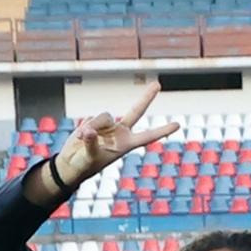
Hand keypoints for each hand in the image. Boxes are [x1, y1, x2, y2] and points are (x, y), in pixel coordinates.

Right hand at [54, 80, 180, 188]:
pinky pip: (90, 118)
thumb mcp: (89, 157)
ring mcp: (108, 126)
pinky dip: (83, 126)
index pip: (148, 136)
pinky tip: (79, 137)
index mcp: (127, 144)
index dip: (162, 130)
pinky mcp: (94, 122)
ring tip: (82, 138)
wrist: (71, 163)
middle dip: (146, 97)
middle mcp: (120, 132)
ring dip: (93, 125)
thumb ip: (91, 143)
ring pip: (104, 115)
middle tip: (158, 84)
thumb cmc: (84, 166)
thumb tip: (90, 131)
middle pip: (136, 111)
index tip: (178, 125)